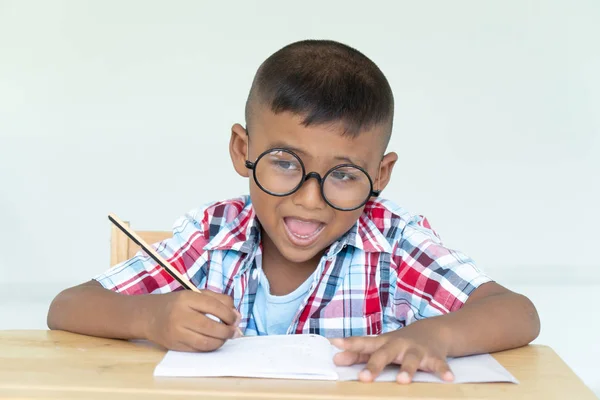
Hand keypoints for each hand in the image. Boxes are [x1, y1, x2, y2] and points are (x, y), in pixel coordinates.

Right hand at [142, 290, 240, 351]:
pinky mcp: (175, 346)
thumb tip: (236, 316)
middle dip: (227, 331)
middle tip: (235, 331)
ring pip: (205, 342)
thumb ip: (219, 300)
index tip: (236, 319)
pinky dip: (210, 347)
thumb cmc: (178, 303)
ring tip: (226, 337)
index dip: (229, 315)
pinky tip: (214, 342)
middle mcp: (180, 315)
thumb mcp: (197, 294)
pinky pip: (198, 350)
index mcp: (187, 298)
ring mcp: (176, 332)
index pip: (214, 306)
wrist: (149, 316)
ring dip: (221, 341)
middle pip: (210, 327)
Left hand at [330, 320, 453, 383]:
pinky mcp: (434, 356)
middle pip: (385, 353)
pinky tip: (448, 378)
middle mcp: (399, 344)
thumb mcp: (379, 346)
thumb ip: (358, 354)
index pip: (363, 343)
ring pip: (412, 359)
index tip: (335, 344)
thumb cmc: (399, 343)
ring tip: (403, 381)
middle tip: (364, 378)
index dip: (349, 344)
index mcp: (383, 343)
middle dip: (375, 365)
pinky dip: (443, 370)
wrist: (432, 330)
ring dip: (408, 369)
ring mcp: (417, 350)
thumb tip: (335, 359)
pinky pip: (440, 364)